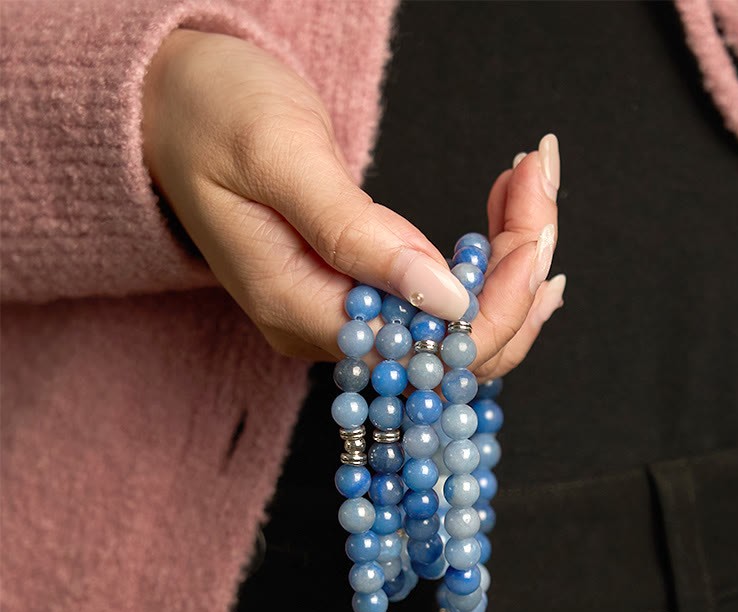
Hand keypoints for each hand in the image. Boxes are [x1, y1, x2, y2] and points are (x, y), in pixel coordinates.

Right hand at [142, 30, 562, 378]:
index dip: (495, 301)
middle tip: (540, 183)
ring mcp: (341, 319)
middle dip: (515, 277)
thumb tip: (444, 297)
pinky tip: (517, 236)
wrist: (170, 109)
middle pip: (449, 350)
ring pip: (452, 332)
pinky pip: (435, 307)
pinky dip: (485, 270)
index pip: (423, 349)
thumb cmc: (211, 116)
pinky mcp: (355, 296)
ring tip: (535, 189)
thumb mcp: (279, 157)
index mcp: (298, 310)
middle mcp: (324, 332)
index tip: (533, 221)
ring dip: (509, 268)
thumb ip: (356, 232)